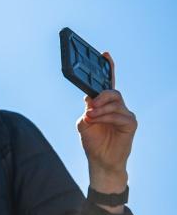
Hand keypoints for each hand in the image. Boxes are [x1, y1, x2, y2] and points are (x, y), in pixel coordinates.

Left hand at [77, 52, 136, 194]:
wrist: (100, 160)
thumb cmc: (92, 141)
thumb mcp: (84, 123)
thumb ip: (87, 109)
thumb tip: (90, 98)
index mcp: (104, 104)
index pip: (107, 83)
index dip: (108, 68)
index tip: (104, 53)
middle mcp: (116, 106)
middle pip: (111, 92)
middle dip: (100, 96)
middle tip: (90, 106)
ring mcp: (125, 114)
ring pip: (114, 103)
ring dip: (100, 110)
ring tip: (90, 117)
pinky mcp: (130, 123)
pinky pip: (119, 115)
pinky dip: (106, 117)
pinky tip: (97, 121)